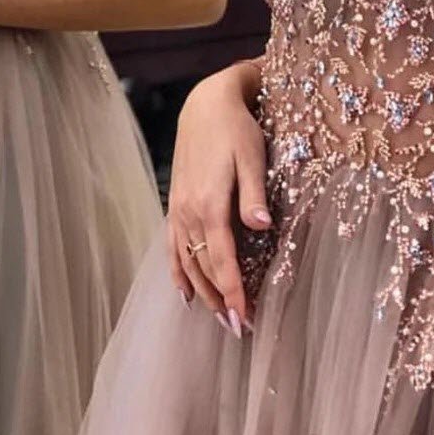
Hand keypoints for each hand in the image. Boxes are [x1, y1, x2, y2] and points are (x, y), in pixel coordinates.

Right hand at [167, 61, 270, 334]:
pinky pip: (172, 247)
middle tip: (238, 328)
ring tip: (216, 318)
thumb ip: (253, 194)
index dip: (233, 292)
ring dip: (201, 292)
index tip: (244, 318)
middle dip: (219, 299)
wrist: (206, 105)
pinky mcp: (176, 205)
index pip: (223, 260)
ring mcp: (179, 211)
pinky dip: (177, 272)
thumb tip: (261, 226)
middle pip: (203, 267)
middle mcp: (189, 213)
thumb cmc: (236, 130)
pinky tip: (184, 293)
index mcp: (210, 205)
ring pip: (187, 262)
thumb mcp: (252, 157)